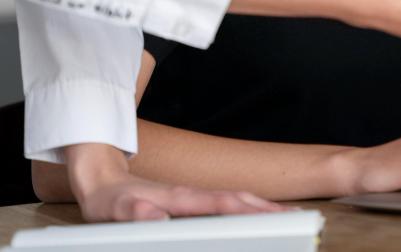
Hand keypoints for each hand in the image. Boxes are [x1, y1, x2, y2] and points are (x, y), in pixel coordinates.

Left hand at [66, 143, 289, 221]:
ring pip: (237, 200)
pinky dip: (249, 209)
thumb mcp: (113, 211)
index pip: (223, 204)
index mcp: (180, 198)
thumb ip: (134, 213)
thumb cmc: (109, 201)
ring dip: (263, 208)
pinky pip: (228, 204)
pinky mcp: (193, 203)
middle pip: (240, 199)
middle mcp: (192, 195)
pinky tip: (257, 217)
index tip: (274, 218)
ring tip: (288, 218)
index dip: (250, 212)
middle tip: (298, 220)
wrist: (102, 179)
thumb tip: (157, 216)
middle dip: (269, 209)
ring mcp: (195, 197)